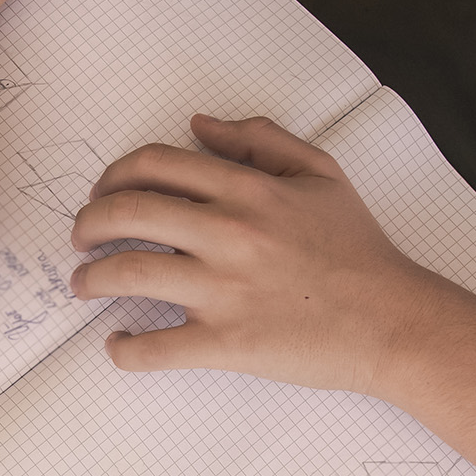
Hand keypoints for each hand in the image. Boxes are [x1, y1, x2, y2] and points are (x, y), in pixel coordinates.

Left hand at [69, 114, 449, 393]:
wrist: (394, 320)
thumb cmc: (359, 250)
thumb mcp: (321, 173)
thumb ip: (261, 140)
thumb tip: (201, 125)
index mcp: (247, 189)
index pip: (154, 166)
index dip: (113, 176)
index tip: (102, 194)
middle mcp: (228, 233)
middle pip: (125, 214)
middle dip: (87, 225)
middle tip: (81, 239)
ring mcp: (224, 290)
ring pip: (126, 275)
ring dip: (90, 280)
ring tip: (83, 286)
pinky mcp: (227, 343)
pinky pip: (154, 348)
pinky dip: (124, 351)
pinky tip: (116, 347)